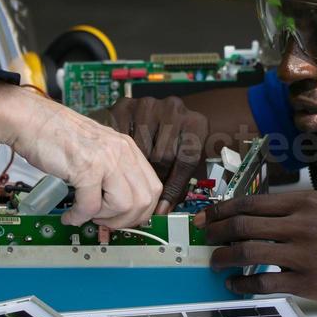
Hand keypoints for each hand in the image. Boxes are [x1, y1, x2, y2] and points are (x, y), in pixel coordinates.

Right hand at [8, 99, 161, 228]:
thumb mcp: (96, 149)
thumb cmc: (57, 136)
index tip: (125, 219)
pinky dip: (80, 217)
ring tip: (86, 214)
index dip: (141, 211)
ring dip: (104, 218)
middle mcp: (121, 151)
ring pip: (124, 205)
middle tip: (104, 220)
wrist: (32, 120)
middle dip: (125, 220)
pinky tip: (70, 214)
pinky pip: (91, 206)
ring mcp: (105, 159)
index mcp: (126, 148)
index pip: (153, 188)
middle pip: (144, 200)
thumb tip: (120, 206)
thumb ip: (111, 172)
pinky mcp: (86, 168)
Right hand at [106, 96, 208, 213]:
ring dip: (135, 166)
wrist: (163, 114)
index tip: (161, 207)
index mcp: (196, 123)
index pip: (187, 160)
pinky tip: (121, 158)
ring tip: (132, 176)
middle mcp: (174, 108)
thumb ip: (179, 184)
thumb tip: (162, 212)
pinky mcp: (125, 105)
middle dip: (153, 179)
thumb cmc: (177, 143)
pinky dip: (120, 153)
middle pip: (162, 155)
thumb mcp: (185, 160)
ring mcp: (148, 104)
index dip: (173, 188)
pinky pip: (121, 139)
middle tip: (144, 191)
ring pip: (140, 149)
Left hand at [196, 189, 316, 308]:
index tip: (206, 216)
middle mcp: (302, 224)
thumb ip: (295, 208)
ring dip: (223, 257)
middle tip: (203, 237)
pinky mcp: (307, 282)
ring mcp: (304, 254)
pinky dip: (243, 284)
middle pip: (244, 225)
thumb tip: (254, 214)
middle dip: (215, 231)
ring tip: (214, 262)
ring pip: (248, 253)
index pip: (251, 202)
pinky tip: (235, 284)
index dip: (222, 210)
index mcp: (306, 202)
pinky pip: (264, 283)